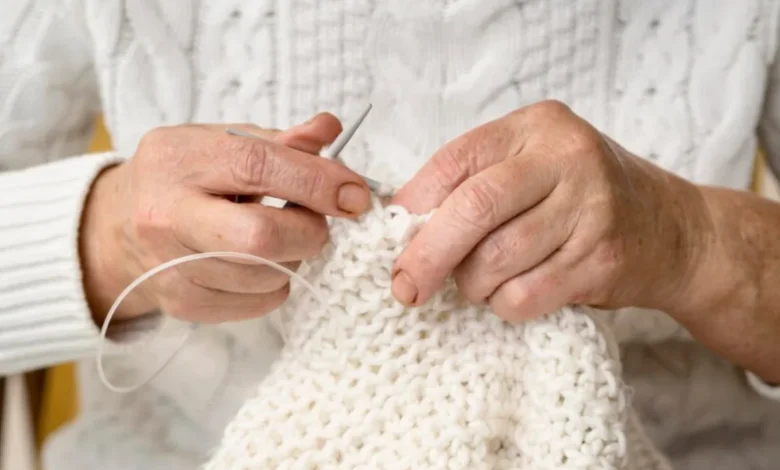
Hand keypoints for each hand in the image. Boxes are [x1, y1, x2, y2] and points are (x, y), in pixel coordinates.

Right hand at [81, 113, 370, 323]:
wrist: (119, 225)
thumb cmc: (184, 177)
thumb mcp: (222, 143)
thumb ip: (279, 141)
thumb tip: (330, 129)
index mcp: (180, 159)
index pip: (257, 167)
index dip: (317, 181)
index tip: (355, 194)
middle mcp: (167, 214)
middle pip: (259, 238)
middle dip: (309, 231)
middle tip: (318, 222)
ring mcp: (170, 266)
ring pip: (266, 276)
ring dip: (295, 258)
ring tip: (280, 236)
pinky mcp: (182, 304)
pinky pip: (259, 303)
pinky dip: (276, 283)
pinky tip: (259, 263)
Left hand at [391, 101, 709, 321]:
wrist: (672, 229)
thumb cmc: (584, 197)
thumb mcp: (535, 165)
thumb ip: (476, 182)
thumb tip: (403, 223)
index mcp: (536, 127)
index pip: (455, 161)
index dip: (414, 204)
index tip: (394, 239)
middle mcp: (566, 158)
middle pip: (473, 208)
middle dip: (427, 255)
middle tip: (406, 286)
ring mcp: (590, 209)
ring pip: (495, 260)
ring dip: (471, 284)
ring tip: (479, 282)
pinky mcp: (601, 260)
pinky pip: (524, 296)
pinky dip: (504, 305)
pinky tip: (513, 294)